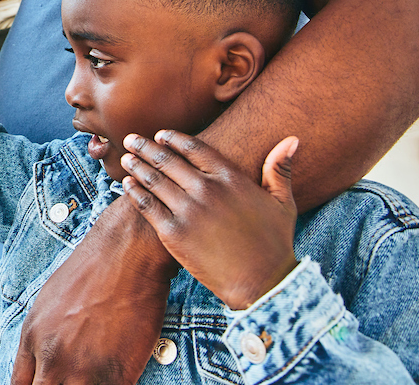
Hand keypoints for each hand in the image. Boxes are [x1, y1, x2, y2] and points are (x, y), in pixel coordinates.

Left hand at [11, 196, 175, 384]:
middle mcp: (53, 359)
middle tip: (70, 381)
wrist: (125, 255)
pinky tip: (113, 376)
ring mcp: (85, 371)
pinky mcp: (118, 376)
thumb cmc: (89, 271)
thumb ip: (41, 340)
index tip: (44, 384)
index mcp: (32, 339)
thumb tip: (41, 366)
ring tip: (93, 377)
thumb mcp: (48, 303)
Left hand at [121, 131, 299, 309]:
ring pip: (154, 180)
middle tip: (131, 139)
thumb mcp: (283, 203)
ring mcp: (188, 210)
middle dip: (146, 147)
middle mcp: (207, 189)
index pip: (194, 148)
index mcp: (230, 178)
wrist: (262, 284)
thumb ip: (280, 169)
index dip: (174, 139)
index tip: (161, 134)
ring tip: (126, 158)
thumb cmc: (274, 243)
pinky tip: (126, 184)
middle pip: (168, 160)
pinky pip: (147, 206)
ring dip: (136, 165)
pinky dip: (134, 192)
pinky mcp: (173, 233)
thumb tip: (292, 139)